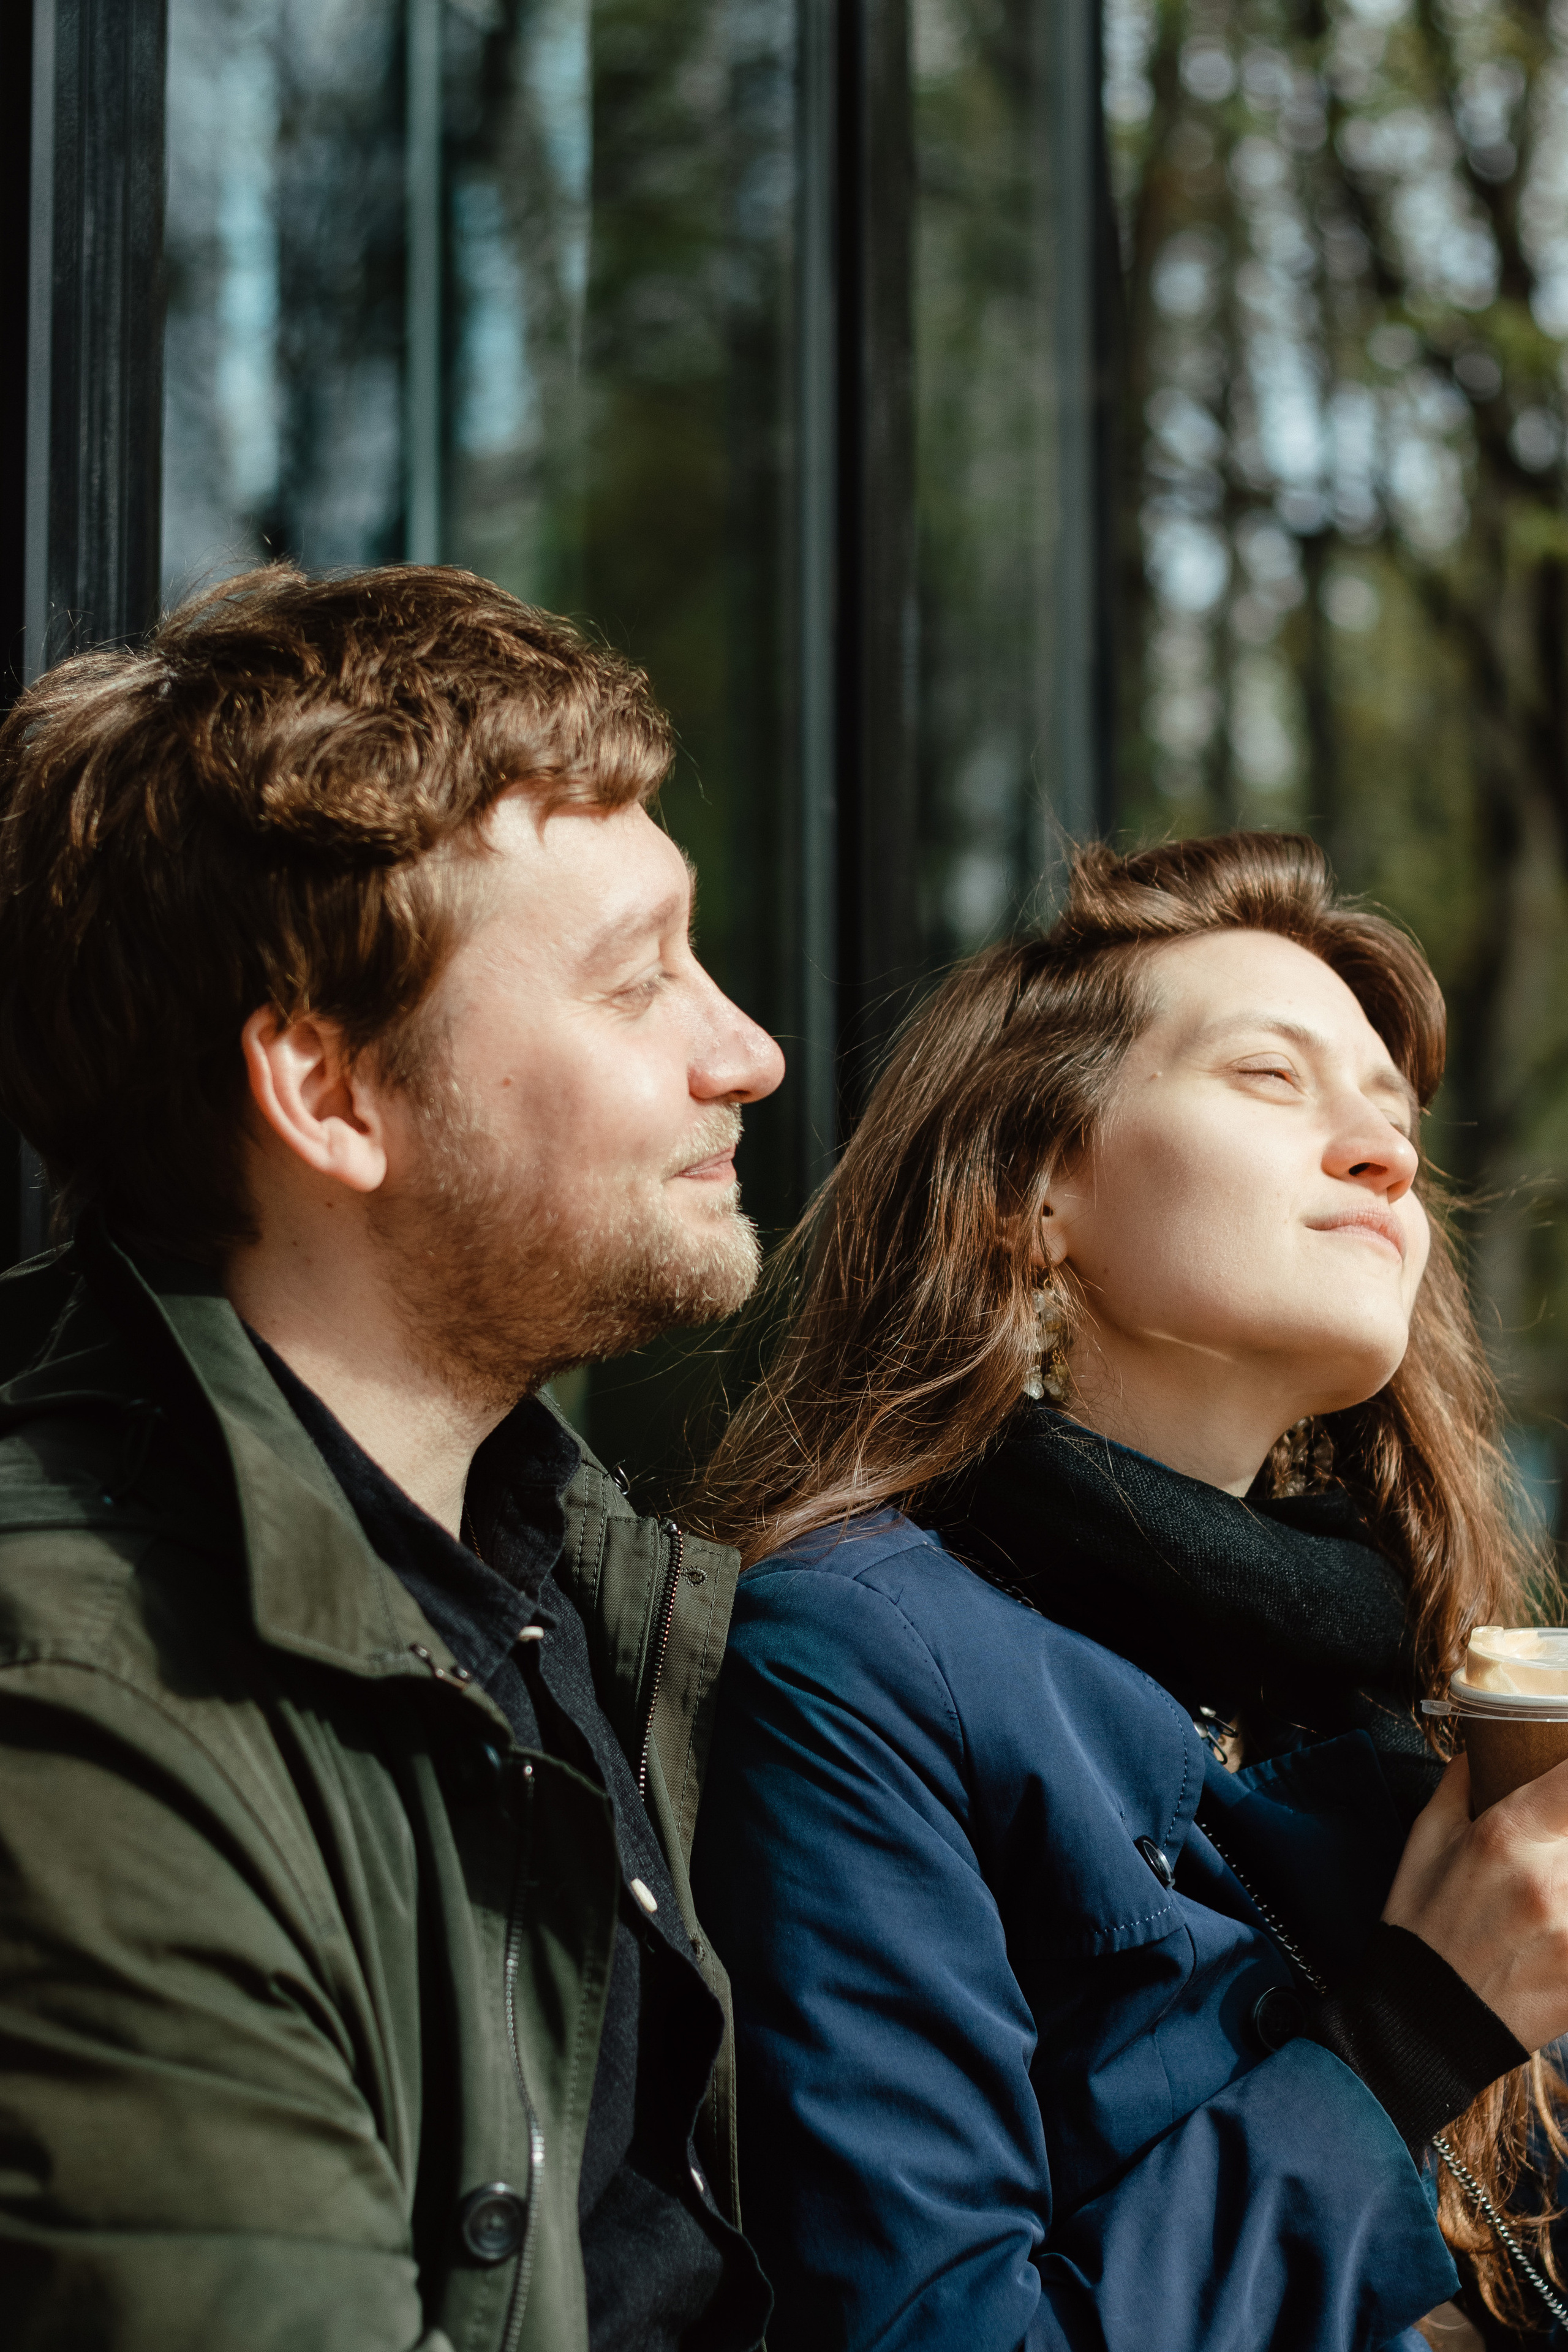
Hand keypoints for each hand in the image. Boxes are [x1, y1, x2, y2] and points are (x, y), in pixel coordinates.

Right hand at [1382, 1752, 1567, 2051]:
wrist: (1423, 2020)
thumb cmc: (1422, 1923)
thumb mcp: (1425, 1839)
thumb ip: (1461, 1784)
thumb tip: (1485, 1749)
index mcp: (1507, 1835)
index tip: (1567, 1781)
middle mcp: (1548, 1878)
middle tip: (1555, 1856)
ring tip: (1549, 1901)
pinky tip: (1556, 1935)